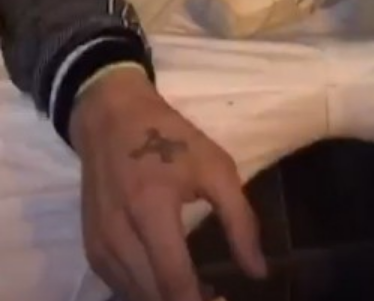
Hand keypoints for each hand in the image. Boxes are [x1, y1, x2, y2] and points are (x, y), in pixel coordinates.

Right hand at [70, 67, 265, 300]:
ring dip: (165, 300)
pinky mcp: (91, 247)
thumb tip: (258, 272)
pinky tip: (168, 281)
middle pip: (153, 297)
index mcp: (150, 207)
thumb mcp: (215, 166)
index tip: (224, 300)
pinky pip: (119, 286)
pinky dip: (145, 292)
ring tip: (198, 291)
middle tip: (216, 295)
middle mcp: (118, 234)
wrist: (111, 116)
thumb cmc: (169, 136)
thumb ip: (240, 220)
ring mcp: (99, 244)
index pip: (173, 280)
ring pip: (135, 297)